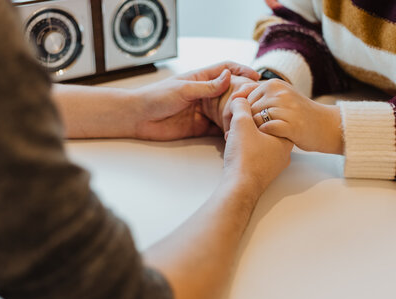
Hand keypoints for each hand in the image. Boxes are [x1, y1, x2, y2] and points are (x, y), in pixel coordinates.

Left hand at [132, 62, 259, 140]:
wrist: (138, 118)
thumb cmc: (155, 97)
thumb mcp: (183, 89)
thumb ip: (207, 86)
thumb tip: (229, 77)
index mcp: (200, 78)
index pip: (226, 69)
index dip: (242, 71)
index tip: (256, 77)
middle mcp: (205, 94)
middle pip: (231, 92)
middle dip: (245, 95)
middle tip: (258, 102)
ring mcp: (204, 111)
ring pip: (227, 111)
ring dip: (238, 114)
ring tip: (251, 118)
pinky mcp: (200, 127)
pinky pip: (218, 128)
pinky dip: (228, 130)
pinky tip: (237, 132)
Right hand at [224, 98, 292, 193]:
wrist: (239, 187)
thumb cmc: (245, 157)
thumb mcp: (241, 123)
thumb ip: (241, 106)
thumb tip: (240, 99)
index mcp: (285, 138)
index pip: (272, 116)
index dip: (253, 111)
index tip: (241, 114)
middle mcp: (284, 153)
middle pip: (264, 129)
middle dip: (247, 126)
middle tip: (235, 126)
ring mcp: (274, 165)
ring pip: (258, 143)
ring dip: (244, 138)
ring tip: (233, 138)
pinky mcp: (263, 174)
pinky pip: (254, 156)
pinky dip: (244, 151)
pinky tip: (234, 151)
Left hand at [248, 79, 343, 153]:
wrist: (325, 126)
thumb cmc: (298, 114)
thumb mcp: (279, 97)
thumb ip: (258, 95)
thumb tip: (235, 96)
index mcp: (274, 84)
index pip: (244, 97)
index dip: (240, 113)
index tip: (242, 124)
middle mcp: (280, 93)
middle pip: (248, 109)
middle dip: (245, 123)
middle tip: (247, 134)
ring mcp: (287, 108)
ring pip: (256, 120)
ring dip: (254, 131)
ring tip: (258, 138)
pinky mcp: (292, 124)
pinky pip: (267, 129)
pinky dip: (265, 136)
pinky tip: (269, 140)